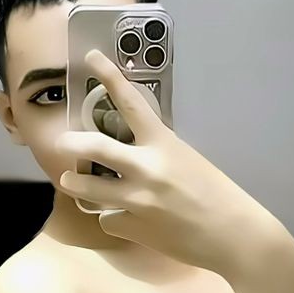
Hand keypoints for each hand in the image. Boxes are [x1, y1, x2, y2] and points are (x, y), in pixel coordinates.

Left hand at [57, 48, 280, 276]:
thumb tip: (132, 154)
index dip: (108, 76)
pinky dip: (115, 219)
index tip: (91, 57)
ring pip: (87, 189)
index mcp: (164, 144)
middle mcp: (146, 169)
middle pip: (94, 147)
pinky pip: (109, 220)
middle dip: (70, 142)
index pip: (130, 102)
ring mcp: (136, 200)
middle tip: (62, 141)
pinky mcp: (133, 228)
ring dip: (74, 183)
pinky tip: (129, 221)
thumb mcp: (188, 160)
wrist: (231, 236)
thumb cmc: (217, 195)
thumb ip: (158, 153)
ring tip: (70, 180)